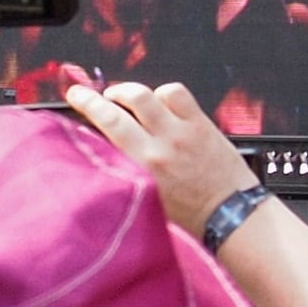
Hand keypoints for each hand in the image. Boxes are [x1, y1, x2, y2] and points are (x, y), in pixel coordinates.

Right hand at [65, 78, 257, 231]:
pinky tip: (160, 102)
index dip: (87, 105)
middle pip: (119, 107)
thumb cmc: (191, 215)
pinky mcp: (201, 124)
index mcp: (142, 170)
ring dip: (129, 91)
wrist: (231, 214)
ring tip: (124, 97)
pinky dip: (163, 93)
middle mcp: (159, 148)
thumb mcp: (146, 198)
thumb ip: (126, 170)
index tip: (76, 95)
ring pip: (146, 94)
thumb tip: (107, 144)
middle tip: (91, 93)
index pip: (106, 127)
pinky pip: (177, 93)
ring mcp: (181, 133)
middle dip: (97, 95)